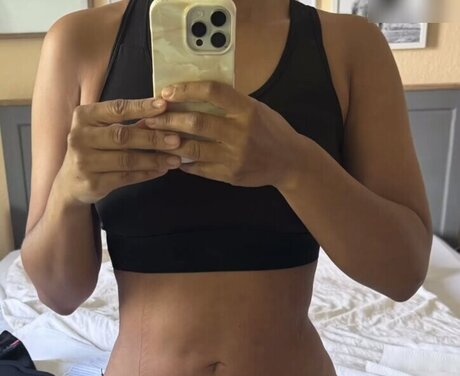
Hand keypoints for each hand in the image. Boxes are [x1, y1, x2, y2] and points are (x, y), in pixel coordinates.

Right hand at [56, 97, 182, 205]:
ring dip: (154, 159)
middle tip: (176, 139)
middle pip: (123, 136)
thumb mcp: (103, 131)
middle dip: (152, 138)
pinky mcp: (93, 183)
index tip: (164, 105)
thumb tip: (163, 114)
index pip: (116, 109)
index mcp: (83, 117)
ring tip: (175, 159)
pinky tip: (161, 170)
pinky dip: (146, 174)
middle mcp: (80, 137)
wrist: (71, 183)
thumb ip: (129, 124)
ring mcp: (84, 162)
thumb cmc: (93, 150)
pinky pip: (125, 177)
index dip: (141, 107)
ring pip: (126, 160)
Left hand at [143, 80, 303, 189]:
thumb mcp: (257, 109)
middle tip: (149, 118)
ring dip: (170, 143)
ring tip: (154, 138)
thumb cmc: (272, 131)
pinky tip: (173, 157)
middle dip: (168, 120)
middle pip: (197, 123)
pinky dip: (184, 163)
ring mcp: (235, 157)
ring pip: (194, 149)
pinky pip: (200, 168)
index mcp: (248, 110)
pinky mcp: (231, 175)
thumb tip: (195, 95)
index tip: (167, 92)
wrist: (290, 163)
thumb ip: (230, 103)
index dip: (186, 90)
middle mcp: (240, 133)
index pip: (213, 92)